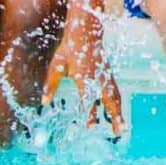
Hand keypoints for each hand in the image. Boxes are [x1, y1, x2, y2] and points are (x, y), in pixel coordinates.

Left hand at [44, 16, 123, 137]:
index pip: (88, 97)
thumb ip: (51, 85)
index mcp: (84, 75)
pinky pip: (115, 91)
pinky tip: (118, 114)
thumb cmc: (69, 50)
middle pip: (109, 100)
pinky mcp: (108, 74)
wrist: (87, 33)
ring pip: (115, 96)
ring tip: (122, 129)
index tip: (91, 127)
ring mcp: (105, 75)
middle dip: (115, 116)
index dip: (89, 112)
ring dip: (119, 113)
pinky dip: (118, 104)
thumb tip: (44, 102)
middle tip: (119, 132)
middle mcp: (98, 77)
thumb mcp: (57, 66)